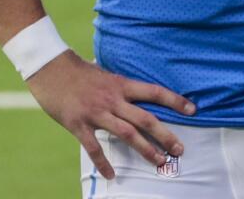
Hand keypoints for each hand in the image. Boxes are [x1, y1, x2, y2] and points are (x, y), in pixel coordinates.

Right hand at [26, 50, 196, 179]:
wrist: (50, 68)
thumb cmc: (79, 71)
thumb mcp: (106, 73)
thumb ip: (121, 86)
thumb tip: (138, 92)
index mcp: (121, 84)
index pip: (155, 92)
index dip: (175, 100)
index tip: (193, 110)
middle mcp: (113, 99)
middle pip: (145, 119)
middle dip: (165, 135)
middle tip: (180, 149)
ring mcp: (96, 113)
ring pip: (126, 134)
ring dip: (145, 149)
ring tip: (159, 162)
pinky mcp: (78, 124)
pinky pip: (94, 147)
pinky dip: (104, 162)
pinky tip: (112, 174)